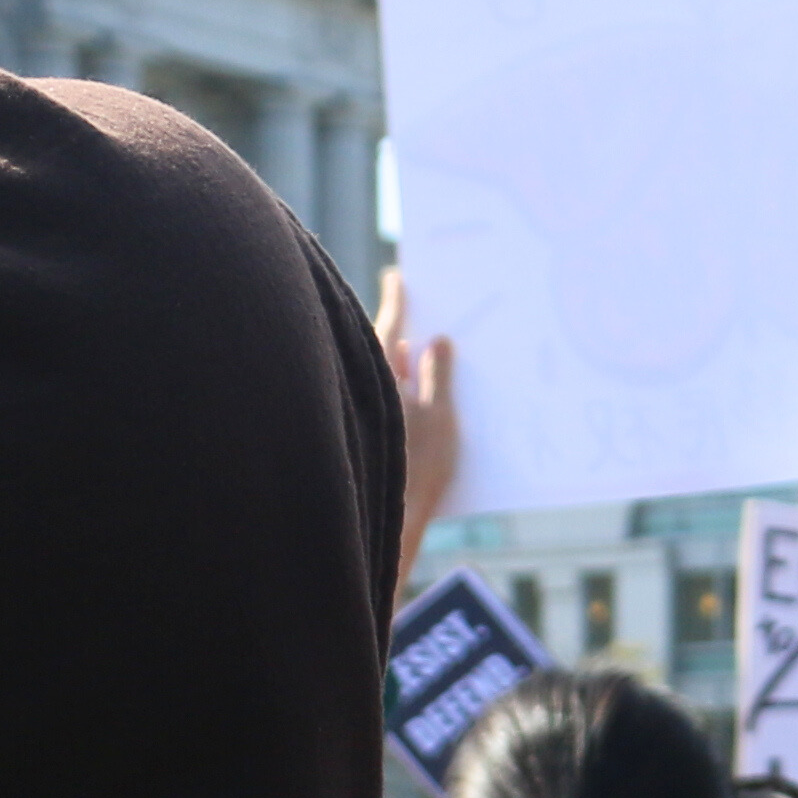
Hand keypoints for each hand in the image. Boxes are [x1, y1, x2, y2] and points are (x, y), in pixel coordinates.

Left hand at [373, 266, 459, 593]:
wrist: (388, 522)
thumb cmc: (417, 468)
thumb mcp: (440, 417)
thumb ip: (437, 376)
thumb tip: (436, 341)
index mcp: (379, 373)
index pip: (388, 325)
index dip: (397, 299)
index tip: (397, 276)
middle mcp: (361, 388)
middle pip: (379, 351)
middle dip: (399, 339)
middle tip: (418, 324)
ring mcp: (357, 411)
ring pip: (377, 379)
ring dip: (397, 371)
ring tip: (422, 366)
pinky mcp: (358, 435)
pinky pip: (378, 405)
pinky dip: (394, 398)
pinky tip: (413, 407)